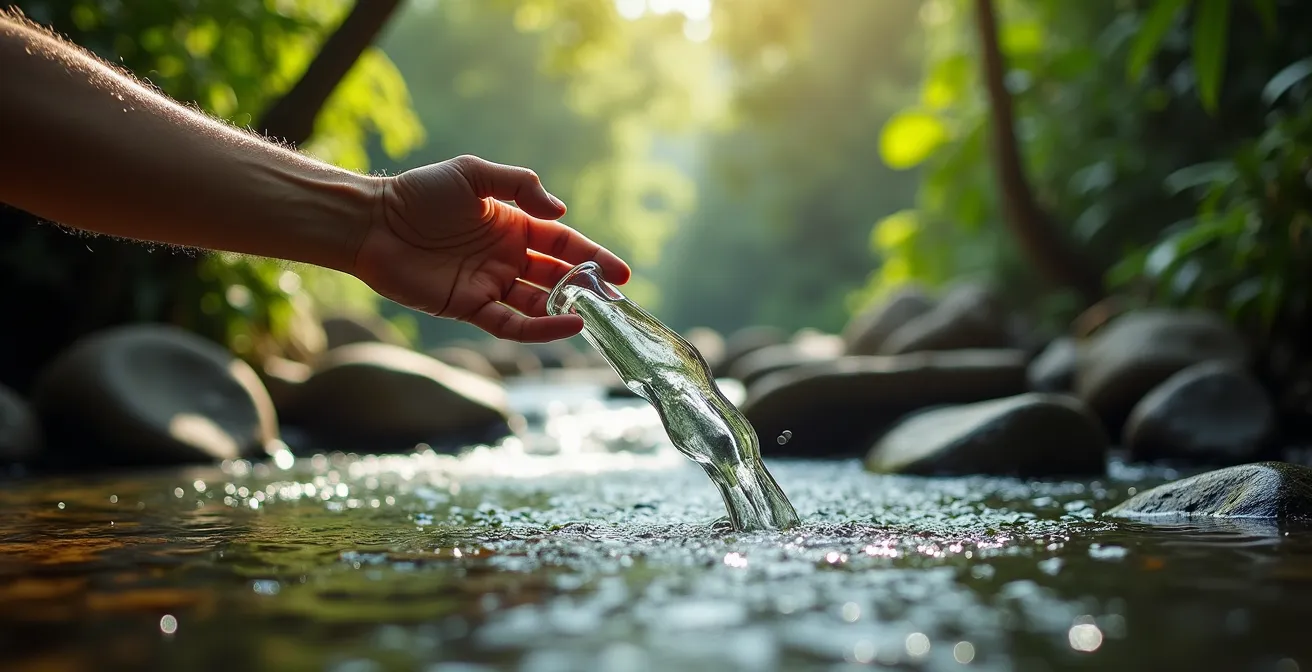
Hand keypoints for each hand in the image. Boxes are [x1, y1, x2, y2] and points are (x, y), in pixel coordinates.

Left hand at [351, 155, 630, 341]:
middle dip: (589, 288)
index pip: (562, 244)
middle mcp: (506, 258)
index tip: (622, 272)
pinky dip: (541, 328)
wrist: (373, 223)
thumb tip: (560, 213)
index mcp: (512, 225)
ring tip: (599, 316)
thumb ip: (519, 186)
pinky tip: (567, 326)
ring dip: (569, 310)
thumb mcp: (473, 174)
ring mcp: (489, 284)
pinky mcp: (469, 308)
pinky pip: (513, 323)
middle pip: (557, 276)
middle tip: (618, 300)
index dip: (592, 256)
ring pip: (539, 303)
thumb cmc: (420, 194)